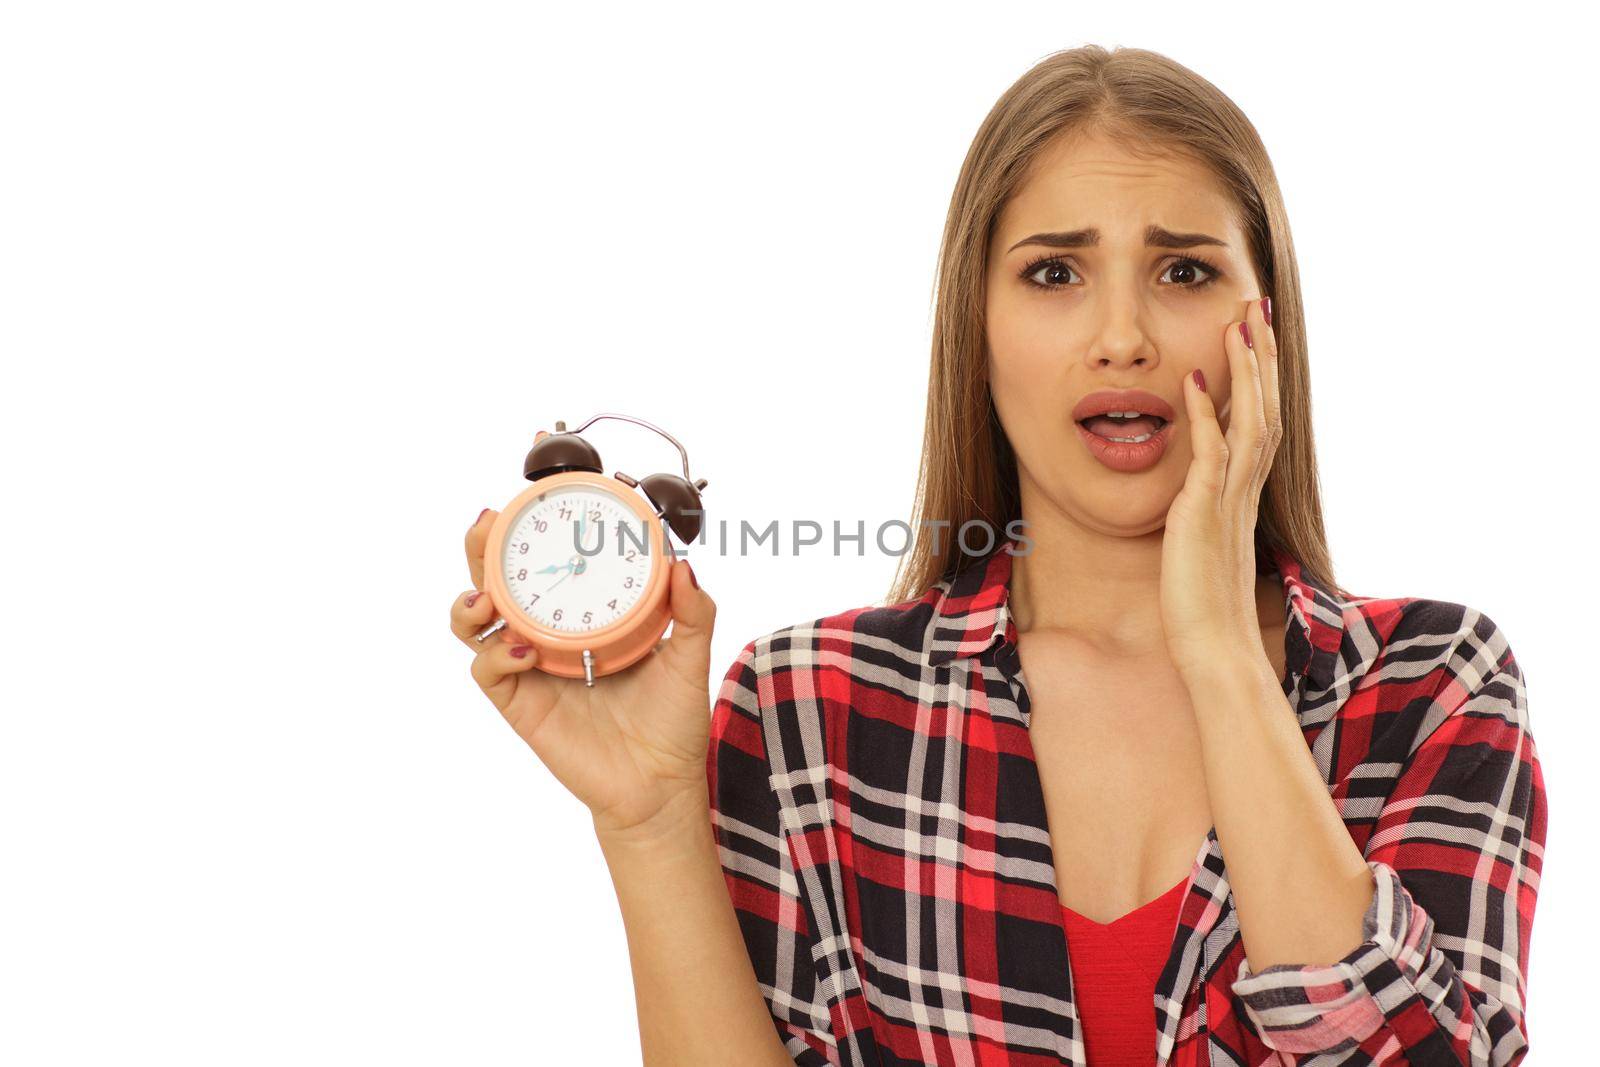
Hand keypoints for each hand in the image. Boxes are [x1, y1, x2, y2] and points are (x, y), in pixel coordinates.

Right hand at [449, 508, 718, 837]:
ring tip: (485, 594)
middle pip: (496, 582)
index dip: (528, 529)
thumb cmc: (672, 721)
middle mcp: (546, 636)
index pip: (545, 562)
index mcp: (582, 615)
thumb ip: (692, 611)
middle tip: (487, 524)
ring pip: (475, 625)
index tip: (528, 493)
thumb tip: (683, 563)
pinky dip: (495, 655)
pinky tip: (521, 649)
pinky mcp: (521, 705)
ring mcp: (529, 669)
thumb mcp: (689, 657)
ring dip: (470, 602)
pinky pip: (489, 672)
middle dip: (480, 550)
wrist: (661, 785)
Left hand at [1160, 297, 1280, 679]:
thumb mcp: (1207, 546)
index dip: (1261, 377)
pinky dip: (1203, 416)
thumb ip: (1207, 514)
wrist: (1214, 648)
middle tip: (1258, 306)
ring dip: (1244, 370)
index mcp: (1245, 495)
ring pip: (1248, 421)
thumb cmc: (1205, 606)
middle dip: (1261, 356)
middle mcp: (1244, 490)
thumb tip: (1198, 497)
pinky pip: (1208, 455)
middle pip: (1265, 408)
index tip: (1256, 335)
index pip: (1261, 422)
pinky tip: (1194, 380)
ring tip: (1239, 323)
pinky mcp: (1203, 514)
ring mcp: (1228, 500)